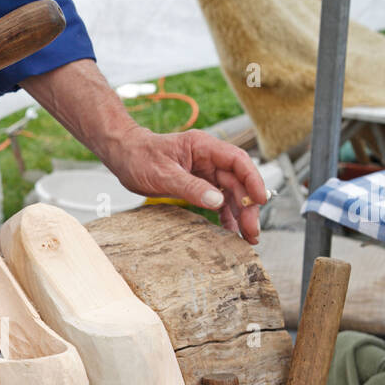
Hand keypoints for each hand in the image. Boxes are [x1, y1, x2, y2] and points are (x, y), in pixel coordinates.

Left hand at [102, 128, 266, 243]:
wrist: (124, 155)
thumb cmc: (139, 157)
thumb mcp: (163, 174)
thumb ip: (190, 187)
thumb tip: (217, 201)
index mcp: (203, 147)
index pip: (238, 161)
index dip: (253, 179)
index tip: (260, 200)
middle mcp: (208, 158)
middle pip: (237, 181)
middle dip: (248, 206)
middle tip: (252, 231)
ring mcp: (205, 171)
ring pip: (231, 193)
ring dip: (240, 214)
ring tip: (247, 237)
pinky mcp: (198, 184)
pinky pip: (218, 200)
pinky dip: (225, 215)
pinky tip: (230, 231)